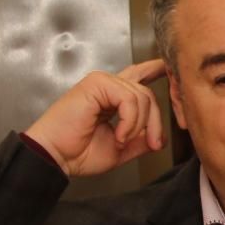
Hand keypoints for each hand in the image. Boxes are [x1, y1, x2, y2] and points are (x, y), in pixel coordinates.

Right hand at [23, 61, 167, 176]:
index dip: (155, 70)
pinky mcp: (96, 83)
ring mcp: (102, 82)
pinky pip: (130, 100)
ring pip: (143, 97)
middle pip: (148, 95)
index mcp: (112, 98)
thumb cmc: (78, 153)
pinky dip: (130, 121)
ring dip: (138, 126)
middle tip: (153, 144)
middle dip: (156, 123)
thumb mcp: (122, 148)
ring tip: (121, 140)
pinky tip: (118, 134)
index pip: (138, 77)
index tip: (168, 68)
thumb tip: (161, 137)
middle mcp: (108, 87)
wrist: (56, 157)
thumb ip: (142, 139)